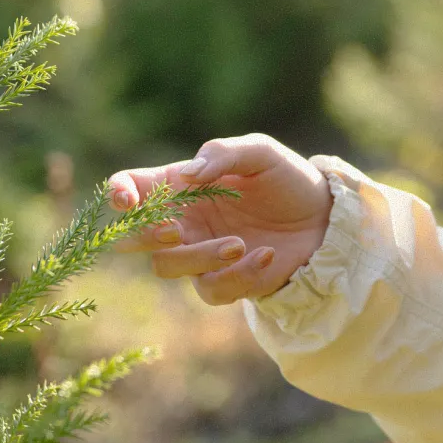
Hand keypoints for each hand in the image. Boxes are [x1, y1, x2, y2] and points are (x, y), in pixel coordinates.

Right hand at [108, 132, 332, 305]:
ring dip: (201, 257)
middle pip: (133, 238)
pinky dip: (238, 275)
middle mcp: (184, 221)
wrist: (324, 216)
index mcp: (183, 185)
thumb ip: (223, 154)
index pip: (133, 188)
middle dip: (145, 236)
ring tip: (240, 243)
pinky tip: (267, 255)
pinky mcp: (224, 280)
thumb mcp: (262, 153)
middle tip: (177, 229)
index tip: (126, 201)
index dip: (118, 193)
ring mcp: (199, 253)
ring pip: (168, 266)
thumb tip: (186, 174)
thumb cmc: (288, 178)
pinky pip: (210, 289)